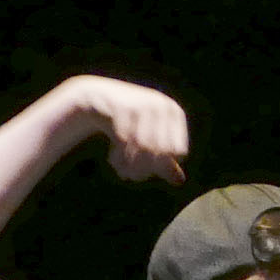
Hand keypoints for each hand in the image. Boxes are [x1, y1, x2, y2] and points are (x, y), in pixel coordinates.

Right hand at [74, 77, 191, 182]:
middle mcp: (161, 106)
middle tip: (132, 177)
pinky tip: (113, 161)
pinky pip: (124, 140)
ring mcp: (141, 104)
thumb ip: (165, 162)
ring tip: (123, 173)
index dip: (164, 165)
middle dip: (146, 167)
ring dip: (131, 165)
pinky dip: (119, 156)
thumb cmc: (130, 121)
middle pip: (160, 149)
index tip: (150, 172)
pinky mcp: (121, 107)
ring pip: (143, 146)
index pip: (178, 150)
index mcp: (174, 112)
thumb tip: (180, 182)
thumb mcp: (150, 140)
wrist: (100, 98)